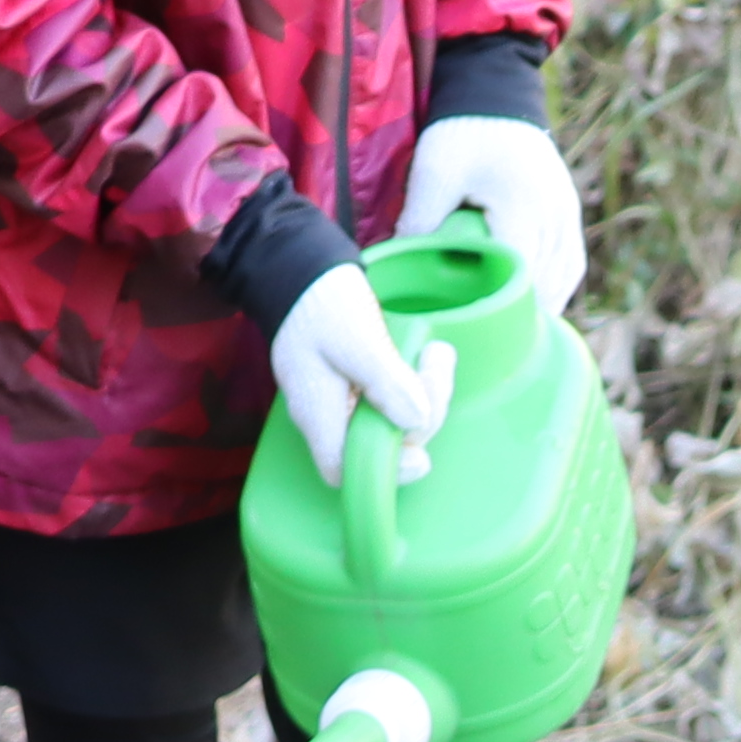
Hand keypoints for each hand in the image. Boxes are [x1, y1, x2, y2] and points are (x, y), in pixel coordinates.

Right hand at [269, 260, 451, 488]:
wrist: (303, 267)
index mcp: (317, 413)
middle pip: (381, 446)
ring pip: (394, 422)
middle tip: (436, 365)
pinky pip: (393, 401)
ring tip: (437, 353)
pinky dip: (416, 384)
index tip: (420, 454)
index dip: (383, 474)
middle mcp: (329, 416)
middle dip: (421, 415)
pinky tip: (427, 356)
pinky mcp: (359, 385)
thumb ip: (385, 381)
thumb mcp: (356, 338)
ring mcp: (344, 402)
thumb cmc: (320, 301)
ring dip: (427, 394)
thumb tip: (416, 420)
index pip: (342, 470)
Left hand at [392, 112, 587, 320]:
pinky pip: (571, 262)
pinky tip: (537, 299)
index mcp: (523, 210)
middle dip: (523, 312)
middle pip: (547, 286)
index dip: (504, 310)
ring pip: (565, 278)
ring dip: (543, 302)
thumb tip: (399, 267)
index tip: (484, 332)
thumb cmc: (464, 130)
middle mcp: (555, 217)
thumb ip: (420, 220)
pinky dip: (556, 284)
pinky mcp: (569, 211)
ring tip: (515, 324)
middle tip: (493, 337)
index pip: (521, 279)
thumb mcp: (433, 173)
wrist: (495, 90)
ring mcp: (568, 215)